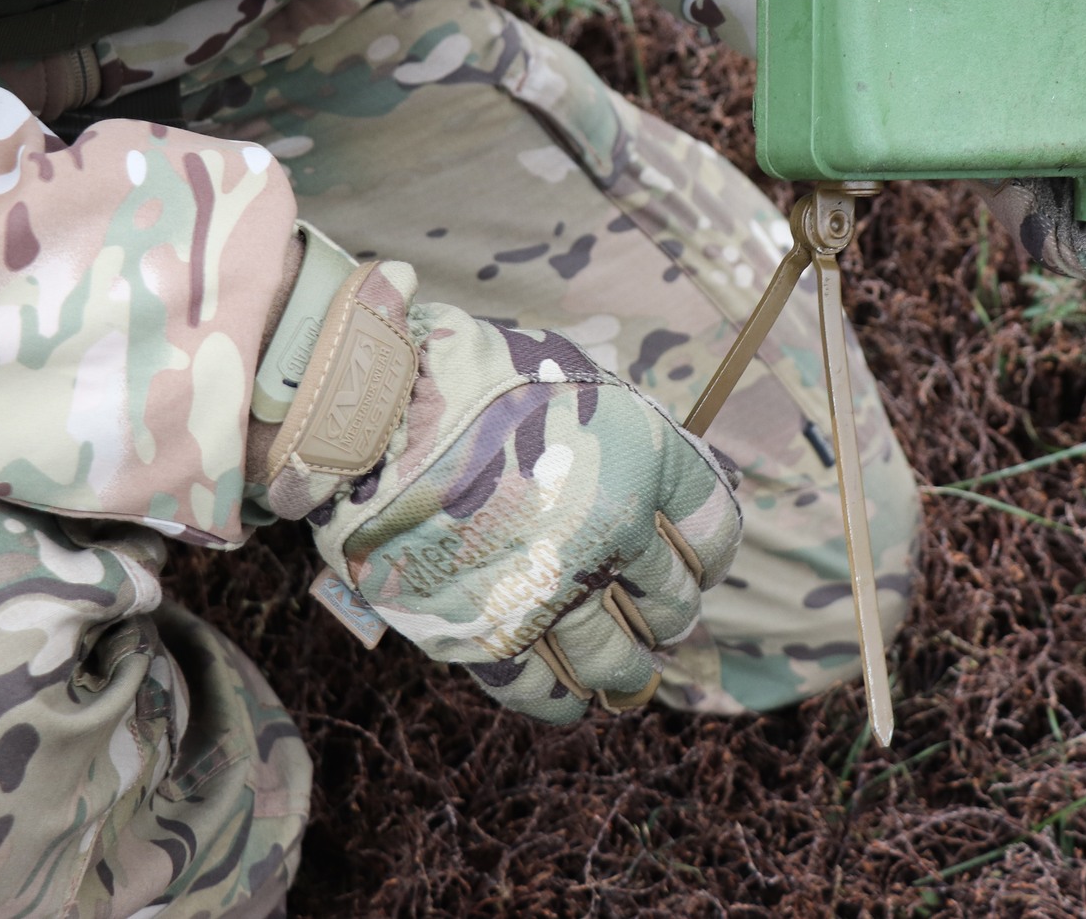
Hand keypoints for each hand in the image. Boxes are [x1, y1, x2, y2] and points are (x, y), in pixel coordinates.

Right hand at [260, 261, 741, 722]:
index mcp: (642, 458)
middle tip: (661, 619)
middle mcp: (610, 529)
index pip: (712, 530)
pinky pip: (536, 689)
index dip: (710, 554)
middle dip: (670, 613)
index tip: (700, 563)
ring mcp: (548, 587)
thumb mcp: (579, 384)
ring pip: (614, 658)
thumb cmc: (477, 383)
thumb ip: (628, 441)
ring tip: (628, 676)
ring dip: (627, 670)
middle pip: (672, 600)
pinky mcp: (482, 629)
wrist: (373, 407)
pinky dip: (558, 702)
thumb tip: (661, 494)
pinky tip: (569, 703)